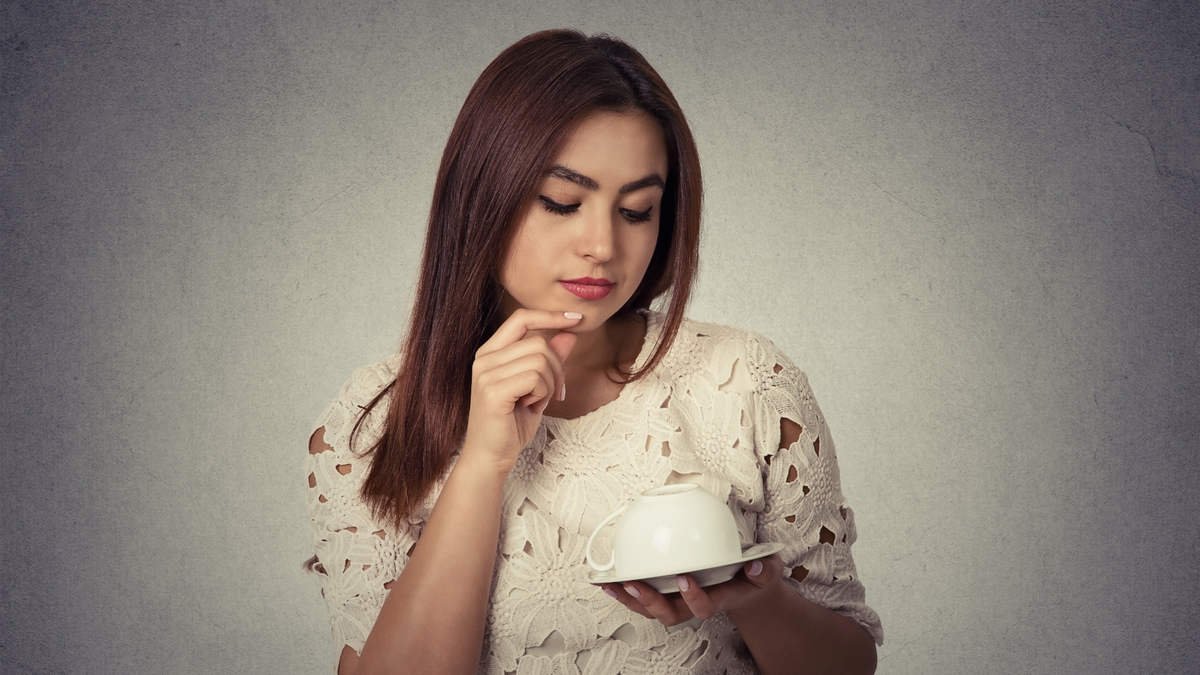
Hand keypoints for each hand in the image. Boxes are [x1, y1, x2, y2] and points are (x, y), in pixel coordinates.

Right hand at [461, 309, 580, 472]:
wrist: (491, 457)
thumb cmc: (511, 423)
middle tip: (553, 394)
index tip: (576, 319)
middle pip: (539, 343)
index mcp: (491, 352)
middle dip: (557, 370)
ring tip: (536, 403)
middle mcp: (484, 359)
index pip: (521, 318)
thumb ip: (550, 358)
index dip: (549, 316)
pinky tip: (530, 408)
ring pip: (540, 360)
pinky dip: (543, 395)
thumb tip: (570, 333)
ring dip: (549, 385)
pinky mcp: (493, 391)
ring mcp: (486, 374)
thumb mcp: (537, 387)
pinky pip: (535, 378)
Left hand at [598, 554, 786, 625]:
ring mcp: (678, 601)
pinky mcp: (666, 593)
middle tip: (636, 584)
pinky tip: (608, 579)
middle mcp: (695, 604)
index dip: (694, 597)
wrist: (745, 587)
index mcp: (719, 598)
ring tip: (612, 584)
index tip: (685, 577)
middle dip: (650, 601)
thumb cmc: (751, 578)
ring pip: (651, 609)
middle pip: (669, 614)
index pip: (705, 606)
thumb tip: (755, 565)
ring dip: (630, 598)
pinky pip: (642, 597)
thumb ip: (765, 568)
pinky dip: (623, 589)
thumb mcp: (767, 570)